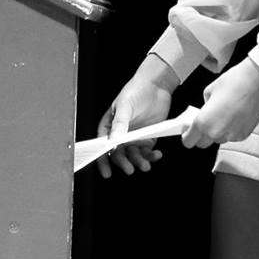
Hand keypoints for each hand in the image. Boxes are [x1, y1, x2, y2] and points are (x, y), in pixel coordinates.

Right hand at [97, 55, 178, 179]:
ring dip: (138, 162)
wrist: (156, 86)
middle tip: (129, 169)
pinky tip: (156, 155)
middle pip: (119, 154)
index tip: (106, 172)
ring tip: (145, 165)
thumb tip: (112, 142)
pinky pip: (147, 152)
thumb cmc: (135, 91)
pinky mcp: (148, 138)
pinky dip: (151, 156)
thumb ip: (119, 124)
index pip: (103, 146)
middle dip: (123, 163)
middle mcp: (120, 135)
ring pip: (133, 156)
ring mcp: (134, 137)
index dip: (102, 160)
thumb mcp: (124, 106)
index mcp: (109, 127)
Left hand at [180, 57, 258, 149]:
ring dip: (217, 132)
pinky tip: (234, 115)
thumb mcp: (209, 91)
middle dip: (201, 135)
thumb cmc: (234, 82)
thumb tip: (205, 113)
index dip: (187, 135)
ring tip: (223, 114)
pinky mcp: (244, 135)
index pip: (189, 141)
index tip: (188, 129)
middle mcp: (217, 132)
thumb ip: (203, 107)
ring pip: (218, 140)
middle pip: (202, 144)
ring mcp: (232, 136)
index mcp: (204, 122)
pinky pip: (231, 136)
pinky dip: (230, 129)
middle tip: (205, 120)